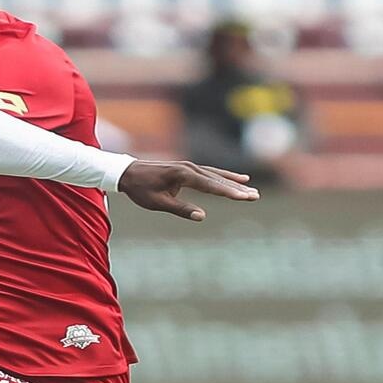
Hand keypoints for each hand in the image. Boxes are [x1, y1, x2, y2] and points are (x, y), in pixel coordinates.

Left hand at [115, 160, 257, 221]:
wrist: (128, 172)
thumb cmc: (140, 189)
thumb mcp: (158, 203)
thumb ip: (180, 209)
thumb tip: (202, 216)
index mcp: (183, 175)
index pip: (211, 186)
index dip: (229, 193)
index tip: (244, 197)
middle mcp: (189, 168)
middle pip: (218, 179)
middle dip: (237, 189)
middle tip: (255, 196)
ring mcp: (189, 166)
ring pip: (216, 175)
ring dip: (234, 182)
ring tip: (251, 188)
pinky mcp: (188, 168)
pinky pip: (210, 172)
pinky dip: (224, 176)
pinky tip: (238, 178)